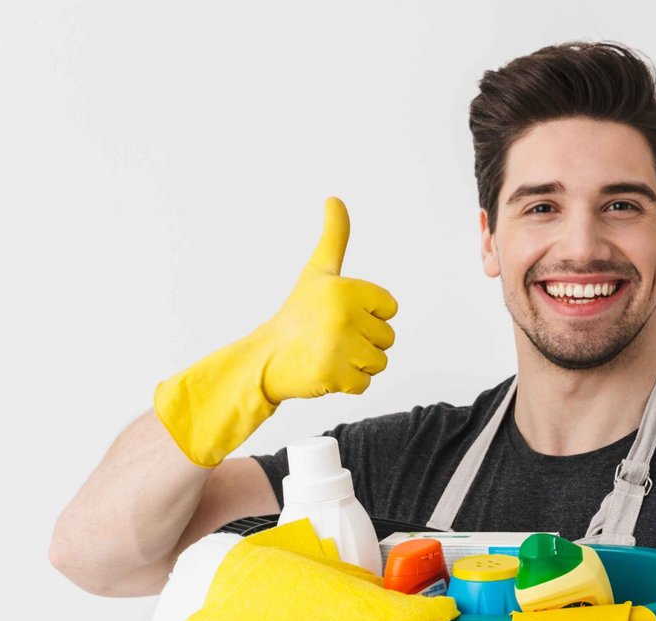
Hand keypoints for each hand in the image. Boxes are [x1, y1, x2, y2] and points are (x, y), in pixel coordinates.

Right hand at [152, 197, 398, 466]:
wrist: (266, 357)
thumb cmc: (297, 314)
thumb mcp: (317, 272)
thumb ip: (334, 237)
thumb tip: (334, 199)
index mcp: (346, 288)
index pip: (389, 308)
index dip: (369, 315)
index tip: (341, 315)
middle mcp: (344, 315)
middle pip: (388, 338)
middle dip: (364, 342)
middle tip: (331, 338)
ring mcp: (339, 347)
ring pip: (379, 362)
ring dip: (357, 364)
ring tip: (329, 353)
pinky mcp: (335, 376)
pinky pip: (364, 385)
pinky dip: (348, 384)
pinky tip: (326, 372)